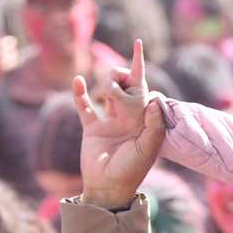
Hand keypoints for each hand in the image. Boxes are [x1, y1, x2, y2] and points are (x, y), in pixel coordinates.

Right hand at [75, 39, 165, 209]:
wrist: (109, 188)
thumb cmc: (132, 171)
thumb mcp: (148, 149)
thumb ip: (153, 125)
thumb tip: (154, 99)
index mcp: (143, 120)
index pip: (143, 88)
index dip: (140, 67)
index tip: (138, 45)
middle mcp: (127, 117)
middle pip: (126, 85)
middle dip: (123, 75)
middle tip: (119, 80)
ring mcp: (109, 121)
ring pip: (107, 90)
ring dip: (107, 83)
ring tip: (107, 88)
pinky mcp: (92, 127)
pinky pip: (85, 107)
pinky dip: (80, 94)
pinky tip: (78, 81)